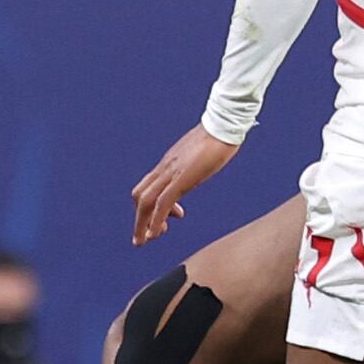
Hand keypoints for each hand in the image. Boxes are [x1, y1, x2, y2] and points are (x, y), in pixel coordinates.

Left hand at [130, 126, 237, 246]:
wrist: (223, 125)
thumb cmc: (218, 136)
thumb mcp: (202, 153)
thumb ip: (195, 163)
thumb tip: (199, 168)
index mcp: (169, 163)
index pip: (149, 186)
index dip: (149, 206)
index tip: (165, 219)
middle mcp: (165, 168)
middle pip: (140, 195)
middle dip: (139, 219)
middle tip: (144, 237)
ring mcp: (171, 172)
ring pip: (145, 201)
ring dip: (143, 224)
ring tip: (148, 239)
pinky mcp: (181, 178)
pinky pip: (162, 202)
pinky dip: (156, 220)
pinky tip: (156, 232)